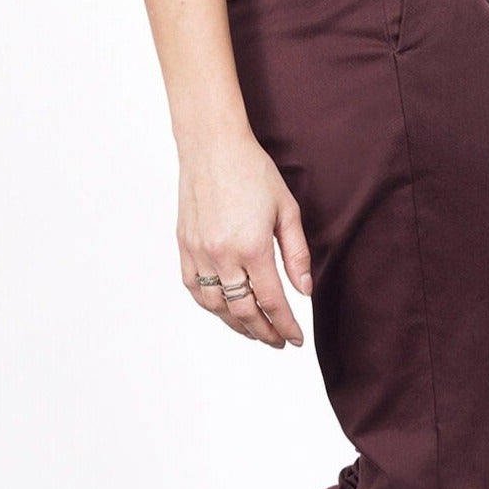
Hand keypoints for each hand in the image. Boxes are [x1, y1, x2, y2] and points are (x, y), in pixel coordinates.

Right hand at [177, 132, 313, 345]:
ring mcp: (199, 252)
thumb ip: (296, 254)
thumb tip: (304, 290)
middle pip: (243, 311)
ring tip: (254, 331)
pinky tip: (224, 309)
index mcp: (252, 246)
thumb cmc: (253, 172)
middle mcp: (222, 255)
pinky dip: (210, 305)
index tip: (296, 339)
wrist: (212, 146)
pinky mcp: (184, 246)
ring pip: (216, 306)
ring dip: (236, 325)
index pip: (273, 301)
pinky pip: (194, 288)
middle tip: (278, 342)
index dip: (286, 325)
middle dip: (264, 332)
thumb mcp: (286, 210)